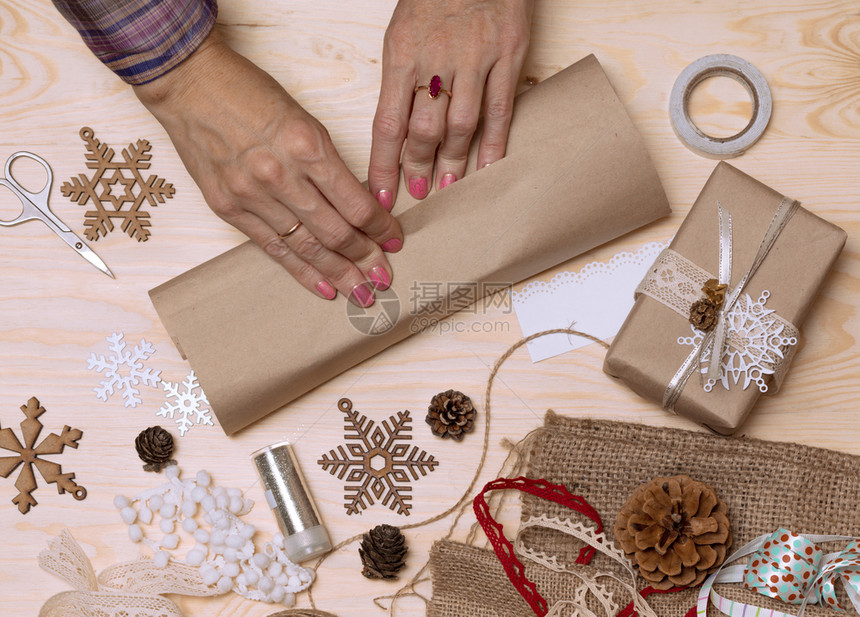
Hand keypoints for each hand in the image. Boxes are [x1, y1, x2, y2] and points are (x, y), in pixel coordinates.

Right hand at [134, 31, 401, 306]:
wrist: (189, 84)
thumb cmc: (250, 93)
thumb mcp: (304, 119)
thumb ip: (329, 164)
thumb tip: (357, 205)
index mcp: (308, 146)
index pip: (356, 203)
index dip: (380, 228)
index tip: (394, 239)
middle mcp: (281, 175)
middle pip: (335, 231)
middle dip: (365, 258)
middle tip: (384, 278)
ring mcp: (251, 195)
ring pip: (306, 246)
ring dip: (338, 273)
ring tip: (362, 293)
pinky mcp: (228, 207)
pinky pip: (272, 248)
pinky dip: (301, 271)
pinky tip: (323, 288)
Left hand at [368, 0, 532, 205]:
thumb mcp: (403, 33)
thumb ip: (401, 80)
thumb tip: (398, 133)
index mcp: (402, 54)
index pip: (387, 124)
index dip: (383, 166)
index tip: (382, 196)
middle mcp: (436, 59)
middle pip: (423, 130)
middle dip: (417, 167)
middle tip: (418, 193)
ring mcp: (476, 58)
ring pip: (461, 125)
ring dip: (453, 163)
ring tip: (448, 188)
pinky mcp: (509, 54)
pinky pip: (500, 109)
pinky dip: (494, 144)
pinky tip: (488, 168)